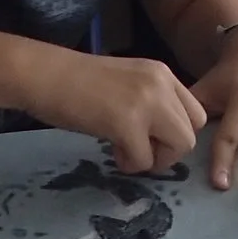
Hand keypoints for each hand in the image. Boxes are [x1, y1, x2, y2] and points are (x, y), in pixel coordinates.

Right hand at [31, 51, 205, 174]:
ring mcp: (147, 102)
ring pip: (180, 146)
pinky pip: (145, 159)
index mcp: (162, 73)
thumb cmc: (74, 81)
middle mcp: (162, 84)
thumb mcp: (125, 83)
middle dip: (169, 150)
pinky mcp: (128, 122)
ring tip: (124, 151)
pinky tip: (111, 150)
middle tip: (139, 149)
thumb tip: (160, 138)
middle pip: (192, 132)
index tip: (150, 137)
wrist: (43, 74)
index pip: (195, 112)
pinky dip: (130, 164)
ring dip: (154, 158)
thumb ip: (149, 103)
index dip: (175, 133)